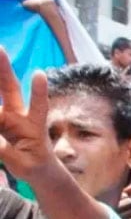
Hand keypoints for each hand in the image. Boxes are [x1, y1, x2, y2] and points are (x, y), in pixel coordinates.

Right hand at [0, 48, 52, 180]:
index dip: (38, 91)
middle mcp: (20, 116)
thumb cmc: (35, 166)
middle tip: (0, 48)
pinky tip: (5, 88)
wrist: (38, 170)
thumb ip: (5, 151)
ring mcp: (6, 117)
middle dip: (3, 68)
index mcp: (35, 125)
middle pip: (10, 88)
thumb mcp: (23, 164)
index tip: (39, 74)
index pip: (37, 106)